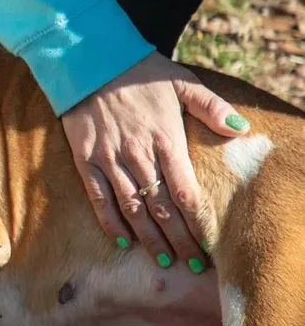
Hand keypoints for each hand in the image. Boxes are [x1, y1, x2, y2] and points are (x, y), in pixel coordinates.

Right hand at [61, 52, 249, 271]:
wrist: (88, 60)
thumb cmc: (139, 72)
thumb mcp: (181, 81)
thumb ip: (210, 106)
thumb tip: (240, 127)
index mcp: (165, 139)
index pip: (186, 193)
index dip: (197, 224)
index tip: (209, 246)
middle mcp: (138, 155)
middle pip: (161, 208)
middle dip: (178, 239)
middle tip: (191, 265)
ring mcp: (109, 159)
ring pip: (132, 208)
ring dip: (148, 238)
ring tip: (163, 260)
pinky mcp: (85, 159)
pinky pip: (98, 197)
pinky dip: (110, 221)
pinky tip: (122, 240)